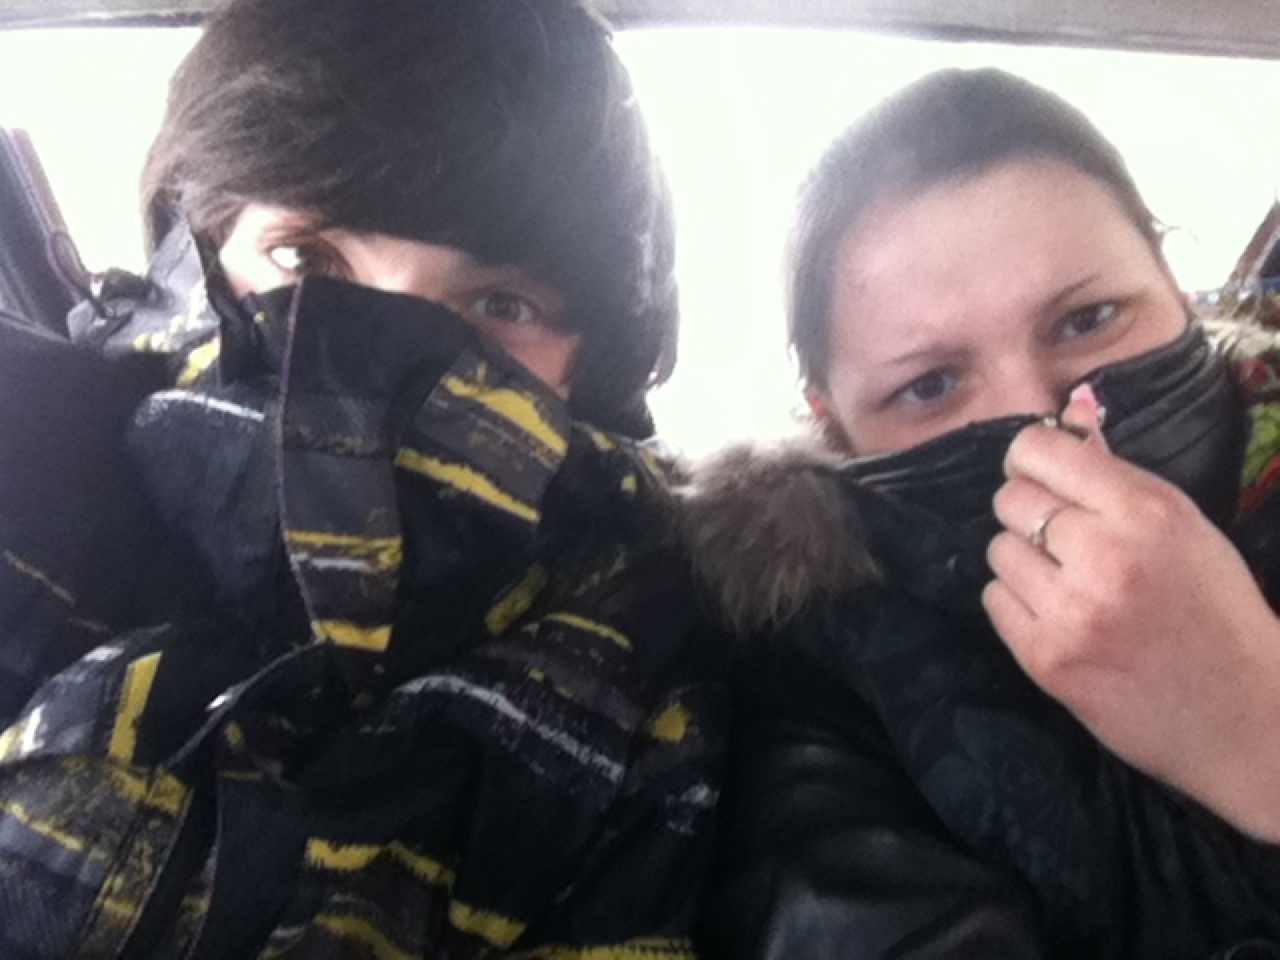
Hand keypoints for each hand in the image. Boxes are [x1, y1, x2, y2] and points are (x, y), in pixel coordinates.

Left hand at [982, 385, 1279, 841]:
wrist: (1245, 716)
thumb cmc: (1216, 610)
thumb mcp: (1182, 526)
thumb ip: (1116, 470)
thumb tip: (1071, 408)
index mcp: (1146, 510)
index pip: (1040, 451)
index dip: (1031, 459)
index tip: (1041, 476)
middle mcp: (1104, 554)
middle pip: (1009, 499)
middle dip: (1028, 513)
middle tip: (1062, 540)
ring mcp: (1071, 610)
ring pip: (997, 550)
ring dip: (1022, 561)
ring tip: (1067, 582)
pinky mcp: (1046, 658)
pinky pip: (993, 601)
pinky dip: (1016, 604)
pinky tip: (1058, 616)